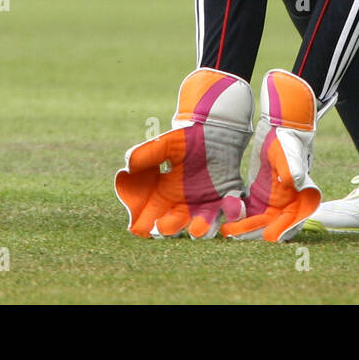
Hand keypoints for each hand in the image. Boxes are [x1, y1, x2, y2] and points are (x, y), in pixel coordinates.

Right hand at [114, 69, 252, 238]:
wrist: (214, 130)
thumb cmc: (187, 138)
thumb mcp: (165, 145)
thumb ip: (146, 154)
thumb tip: (127, 166)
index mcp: (165, 195)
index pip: (150, 215)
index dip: (143, 224)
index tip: (138, 228)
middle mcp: (184, 204)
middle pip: (174, 226)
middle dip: (169, 229)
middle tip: (164, 225)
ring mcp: (206, 203)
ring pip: (201, 225)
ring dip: (200, 228)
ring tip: (196, 229)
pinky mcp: (226, 197)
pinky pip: (229, 210)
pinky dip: (231, 213)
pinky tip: (228, 208)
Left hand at [222, 69, 321, 242]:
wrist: (279, 127)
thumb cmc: (289, 139)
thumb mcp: (290, 152)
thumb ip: (294, 167)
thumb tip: (296, 183)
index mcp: (302, 196)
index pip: (294, 219)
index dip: (283, 229)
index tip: (269, 236)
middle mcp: (289, 203)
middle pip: (273, 224)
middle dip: (255, 231)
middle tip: (236, 234)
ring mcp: (272, 201)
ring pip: (259, 220)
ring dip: (244, 227)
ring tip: (227, 231)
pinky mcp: (258, 195)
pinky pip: (249, 210)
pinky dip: (239, 215)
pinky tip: (225, 217)